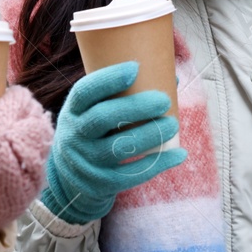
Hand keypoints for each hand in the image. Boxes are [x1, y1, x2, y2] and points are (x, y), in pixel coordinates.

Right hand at [38, 61, 185, 224]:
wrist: (71, 179)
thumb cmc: (93, 133)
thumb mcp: (92, 113)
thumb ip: (122, 95)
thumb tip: (171, 76)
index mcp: (72, 111)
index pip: (85, 91)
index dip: (108, 79)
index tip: (135, 68)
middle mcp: (74, 136)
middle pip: (103, 118)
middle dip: (135, 107)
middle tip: (163, 100)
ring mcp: (87, 162)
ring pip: (119, 148)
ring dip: (149, 135)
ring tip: (172, 124)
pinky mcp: (103, 183)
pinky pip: (132, 175)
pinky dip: (158, 164)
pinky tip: (179, 154)